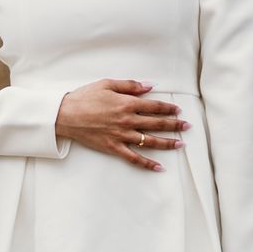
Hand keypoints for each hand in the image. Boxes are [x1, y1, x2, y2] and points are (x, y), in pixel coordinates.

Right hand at [56, 78, 187, 169]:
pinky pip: (133, 158)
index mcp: (127, 103)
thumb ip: (130, 85)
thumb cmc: (85, 97)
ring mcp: (121, 136)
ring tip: (180, 144)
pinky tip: (159, 167)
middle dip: (174, 125)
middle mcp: (127, 120)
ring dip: (167, 143)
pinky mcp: (113, 148)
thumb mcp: (107, 84)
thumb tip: (150, 87)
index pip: (154, 106)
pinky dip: (147, 164)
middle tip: (187, 126)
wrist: (65, 114)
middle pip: (156, 124)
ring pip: (149, 141)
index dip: (168, 108)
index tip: (178, 110)